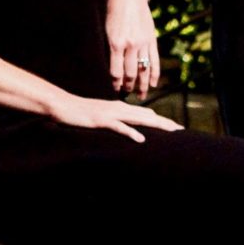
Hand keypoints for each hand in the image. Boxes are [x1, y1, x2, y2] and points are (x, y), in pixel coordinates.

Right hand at [48, 91, 176, 143]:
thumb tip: (123, 122)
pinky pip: (119, 127)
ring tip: (171, 130)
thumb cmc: (79, 112)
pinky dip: (131, 132)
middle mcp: (119, 108)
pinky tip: (141, 139)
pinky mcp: (101, 120)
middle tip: (181, 129)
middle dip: (164, 122)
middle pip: (147, 116)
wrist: (62, 106)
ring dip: (156, 124)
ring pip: (138, 119)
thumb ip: (115, 118)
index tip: (175, 127)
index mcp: (120, 107)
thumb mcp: (100, 115)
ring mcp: (111, 114)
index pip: (145, 114)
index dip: (161, 120)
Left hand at [104, 0, 158, 94]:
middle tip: (126, 95)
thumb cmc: (112, 12)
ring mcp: (143, 43)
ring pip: (144, 69)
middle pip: (130, 73)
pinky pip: (154, 60)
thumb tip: (107, 67)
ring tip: (140, 95)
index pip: (115, 71)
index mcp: (115, 43)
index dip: (115, 83)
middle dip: (128, 86)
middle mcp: (130, 45)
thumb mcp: (104, 30)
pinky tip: (153, 84)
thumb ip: (108, 48)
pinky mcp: (151, 40)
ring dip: (142, 85)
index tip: (114, 90)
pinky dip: (154, 73)